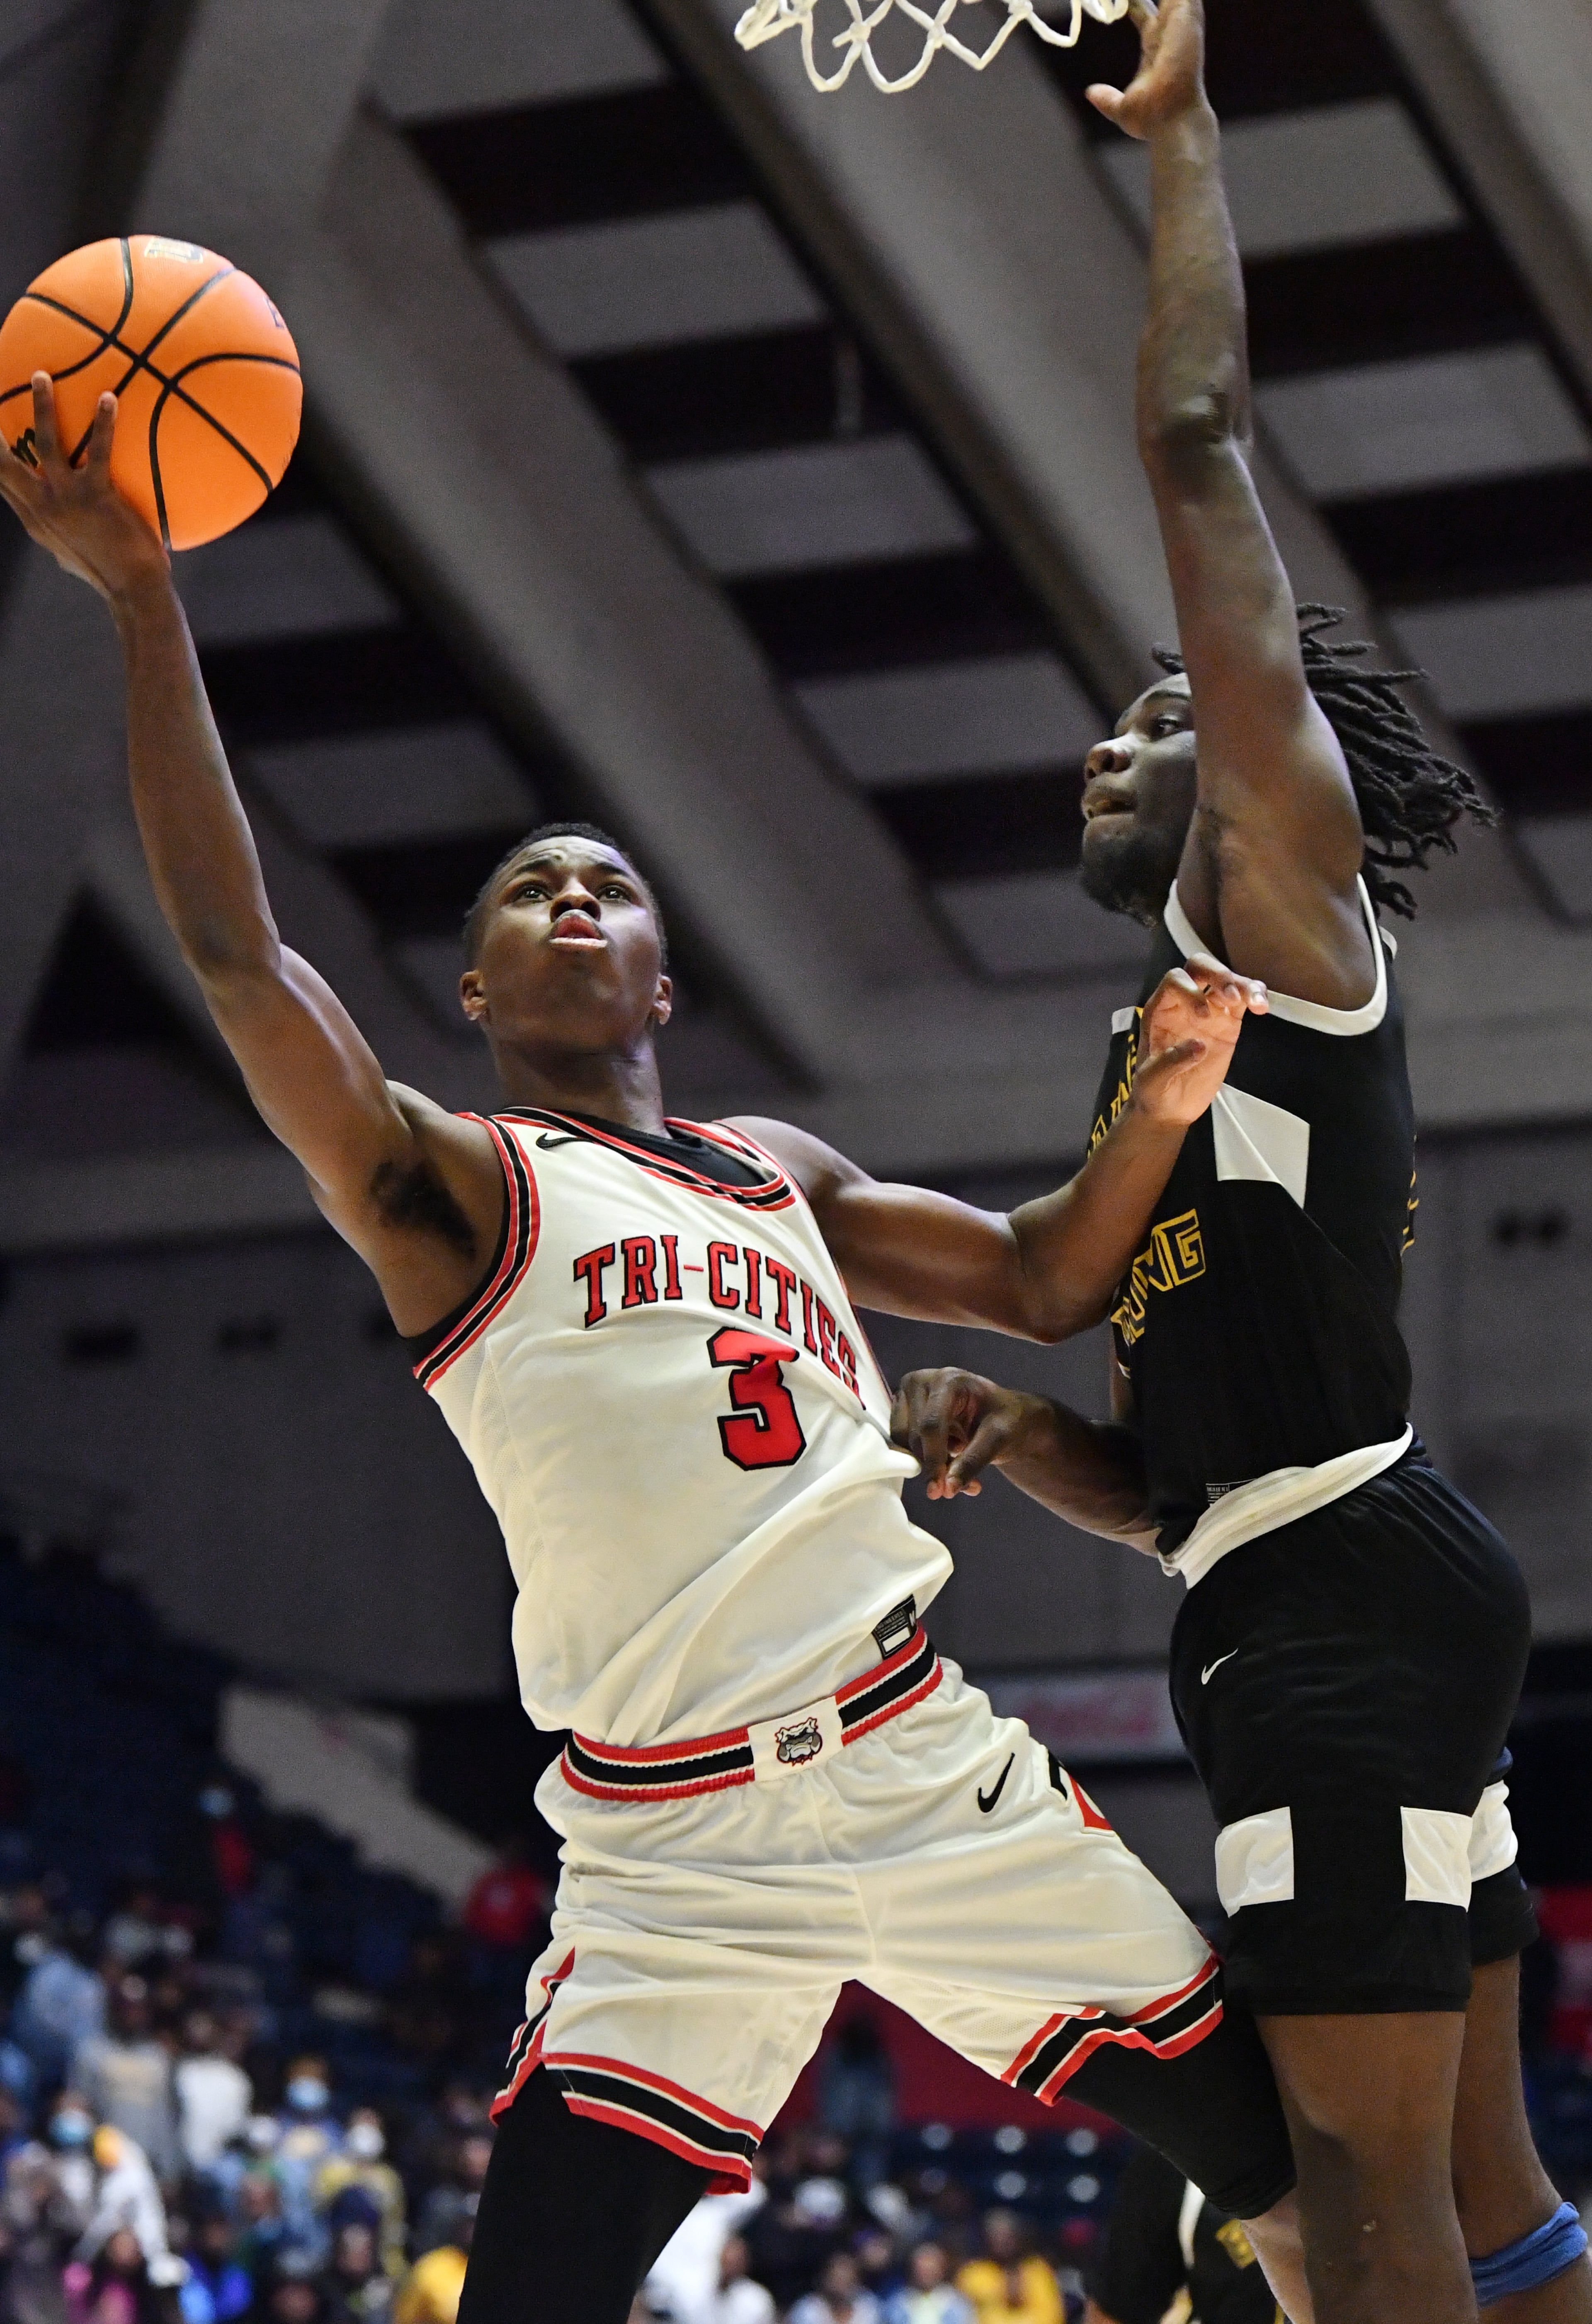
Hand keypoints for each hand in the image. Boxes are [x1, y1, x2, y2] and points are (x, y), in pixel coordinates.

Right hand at [0, 374, 166, 599]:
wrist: (132, 590)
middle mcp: (41, 506)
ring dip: (42, 407)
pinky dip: (103, 423)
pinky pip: (99, 451)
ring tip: (41, 376)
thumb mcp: (68, 553)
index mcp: (32, 518)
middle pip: (3, 461)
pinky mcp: (96, 497)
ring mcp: (66, 500)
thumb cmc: (106, 571)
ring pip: (45, 444)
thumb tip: (52, 523)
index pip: (1, 481)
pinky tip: (108, 398)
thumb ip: (55, 529)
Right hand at [891, 1369, 1054, 1498]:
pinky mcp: (902, 1409)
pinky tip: (947, 1460)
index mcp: (949, 1380)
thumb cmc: (1005, 1419)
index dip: (933, 1459)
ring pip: (903, 1441)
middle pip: (914, 1435)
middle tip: (961, 1484)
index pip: (932, 1424)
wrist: (1003, 1415)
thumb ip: (972, 1461)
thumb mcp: (998, 1439)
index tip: (938, 1490)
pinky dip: (922, 1459)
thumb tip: (947, 1488)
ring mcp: (908, 1393)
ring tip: (958, 1464)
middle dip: (933, 1466)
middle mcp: (922, 1381)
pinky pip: (902, 1442)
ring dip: (928, 1463)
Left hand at [1086, 0, 1206, 139]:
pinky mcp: (1187, 13)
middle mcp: (1170, 28)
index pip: (1140, 9)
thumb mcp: (1121, 108)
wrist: (1172, 119)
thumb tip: (1091, 93)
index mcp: (1155, 43)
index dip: (1128, 0)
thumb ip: (1106, 98)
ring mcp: (1181, 19)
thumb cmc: (1152, 119)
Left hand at [1128, 950, 1265, 1126]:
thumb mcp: (1152, 1081)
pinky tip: (1262, 1007)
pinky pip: (1243, 1001)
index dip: (1190, 990)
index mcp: (1160, 1009)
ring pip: (1226, 981)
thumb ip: (1170, 1063)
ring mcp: (1208, 1011)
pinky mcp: (1228, 1024)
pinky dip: (1255, 997)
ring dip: (1244, 985)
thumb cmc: (1153, 1090)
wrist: (1170, 1107)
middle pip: (1201, 968)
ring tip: (1257, 1003)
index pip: (1175, 980)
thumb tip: (1199, 1046)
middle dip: (1219, 974)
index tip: (1203, 1016)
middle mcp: (1184, 1003)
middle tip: (1232, 996)